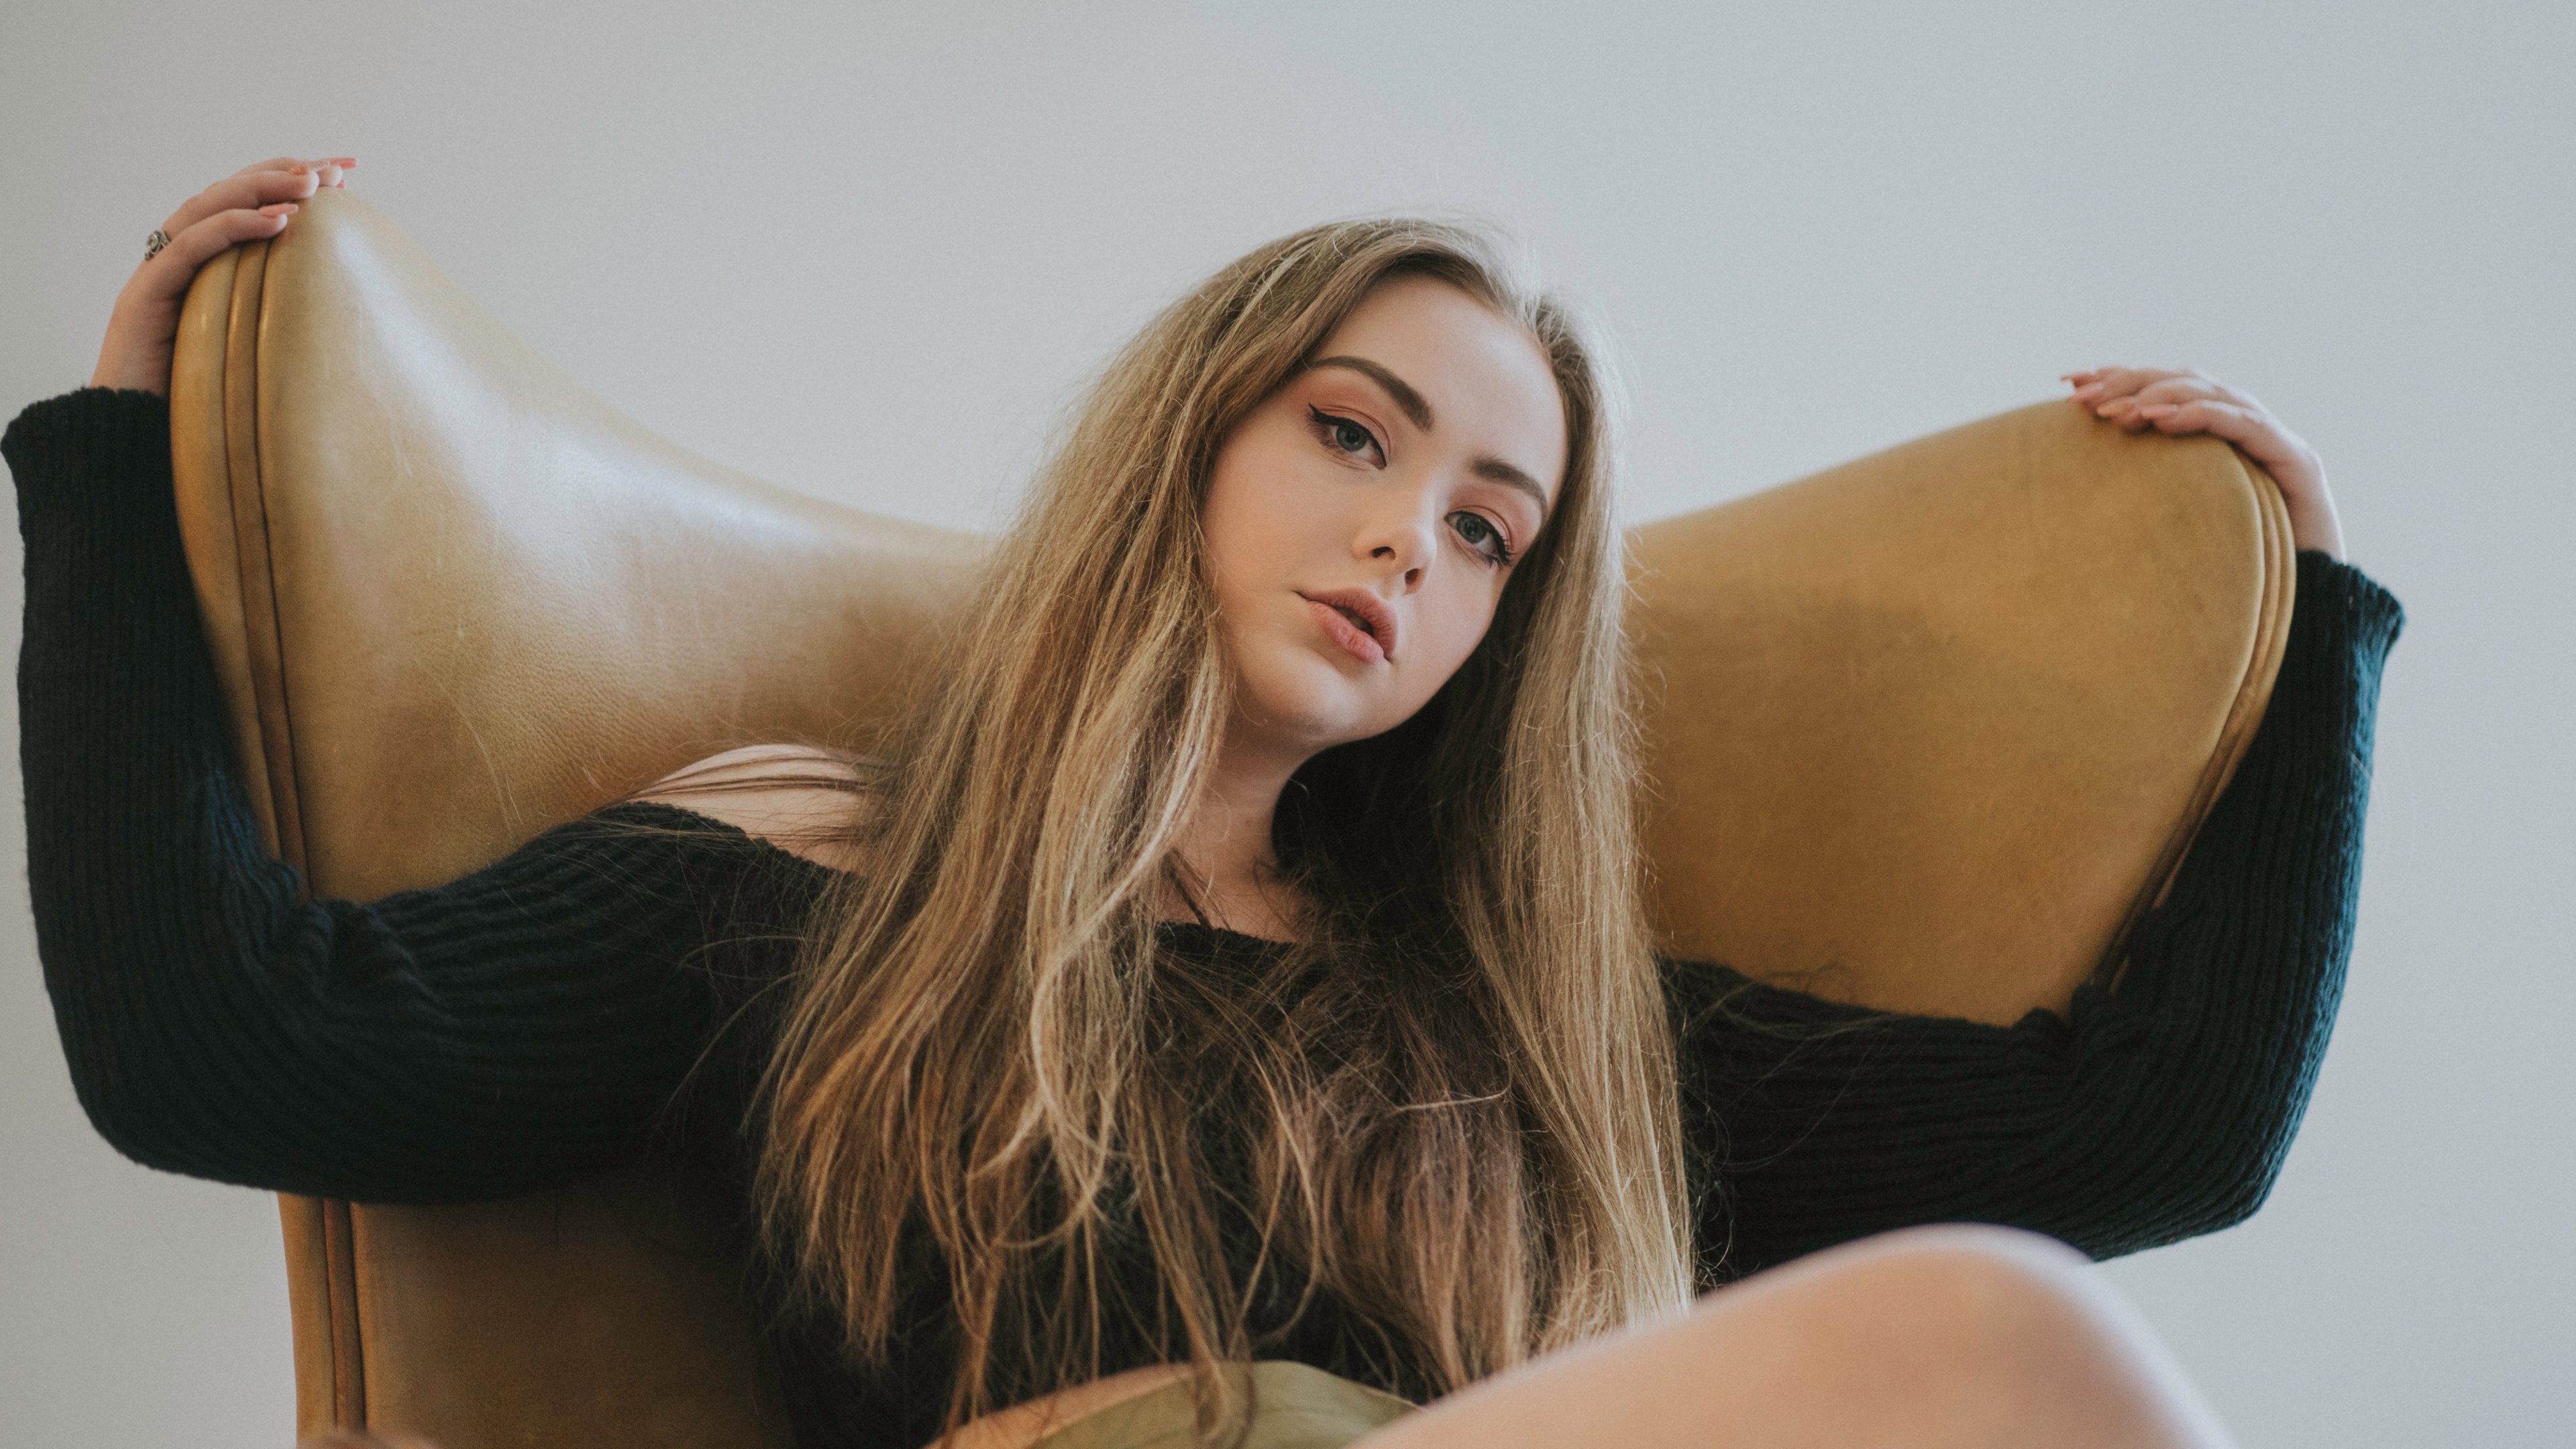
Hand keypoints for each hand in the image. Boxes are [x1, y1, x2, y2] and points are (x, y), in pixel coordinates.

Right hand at [90, 155, 355, 396]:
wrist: (134, 431)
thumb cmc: (202, 394)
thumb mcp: (258, 342)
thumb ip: (286, 310)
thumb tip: (351, 302)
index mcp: (209, 260)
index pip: (251, 201)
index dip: (295, 178)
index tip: (349, 171)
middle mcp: (181, 253)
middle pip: (231, 191)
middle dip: (285, 173)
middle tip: (335, 169)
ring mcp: (160, 269)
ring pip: (209, 206)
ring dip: (263, 188)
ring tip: (311, 185)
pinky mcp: (146, 293)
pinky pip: (191, 247)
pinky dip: (233, 228)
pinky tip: (278, 221)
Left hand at [2063, 365, 2344, 559]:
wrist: (2312, 601)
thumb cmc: (2236, 566)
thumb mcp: (2175, 525)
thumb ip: (2142, 497)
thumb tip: (2073, 489)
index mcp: (2216, 436)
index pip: (2165, 388)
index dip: (2119, 378)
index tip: (2068, 383)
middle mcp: (2247, 427)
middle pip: (2185, 381)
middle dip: (2130, 381)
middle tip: (2082, 394)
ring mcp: (2274, 440)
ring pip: (2213, 394)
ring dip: (2160, 395)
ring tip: (2117, 410)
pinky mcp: (2294, 461)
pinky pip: (2245, 426)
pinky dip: (2202, 414)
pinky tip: (2163, 418)